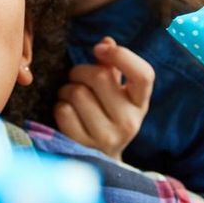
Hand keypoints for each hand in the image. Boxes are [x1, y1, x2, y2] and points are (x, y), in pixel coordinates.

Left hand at [54, 37, 153, 160]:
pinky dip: (60, 106)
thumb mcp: (118, 93)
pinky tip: (67, 112)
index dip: (122, 55)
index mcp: (140, 103)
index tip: (100, 49)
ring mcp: (107, 137)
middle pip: (99, 77)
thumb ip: (112, 66)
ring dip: (67, 89)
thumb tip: (106, 42)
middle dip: (80, 71)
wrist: (101, 160)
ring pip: (77, 93)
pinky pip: (63, 111)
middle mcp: (129, 122)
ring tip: (72, 97)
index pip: (143, 75)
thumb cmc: (107, 116)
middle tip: (77, 78)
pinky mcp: (84, 146)